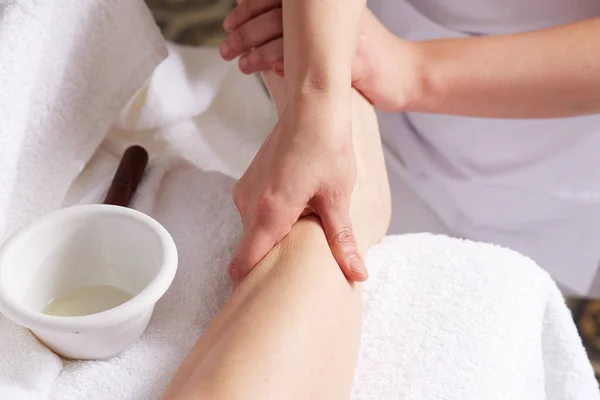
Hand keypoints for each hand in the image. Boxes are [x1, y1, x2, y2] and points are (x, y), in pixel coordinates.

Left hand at [220, 1, 420, 111]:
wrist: (403, 74)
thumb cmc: (362, 59)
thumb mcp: (331, 37)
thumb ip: (302, 29)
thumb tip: (263, 33)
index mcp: (324, 4)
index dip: (247, 8)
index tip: (228, 25)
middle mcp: (330, 12)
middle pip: (275, 12)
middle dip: (244, 30)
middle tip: (225, 49)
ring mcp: (340, 31)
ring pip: (285, 33)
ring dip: (256, 49)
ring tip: (241, 65)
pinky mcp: (349, 54)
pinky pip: (308, 57)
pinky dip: (282, 61)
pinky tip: (267, 70)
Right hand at [229, 95, 366, 286]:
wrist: (313, 104)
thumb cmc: (327, 147)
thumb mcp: (338, 196)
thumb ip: (341, 240)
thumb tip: (357, 274)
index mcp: (269, 212)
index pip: (244, 263)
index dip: (249, 285)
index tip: (261, 298)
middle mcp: (249, 203)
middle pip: (251, 248)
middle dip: (271, 259)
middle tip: (300, 263)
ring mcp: (246, 189)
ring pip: (254, 229)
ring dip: (275, 235)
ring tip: (304, 231)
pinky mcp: (249, 179)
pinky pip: (256, 211)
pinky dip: (272, 218)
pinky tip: (298, 209)